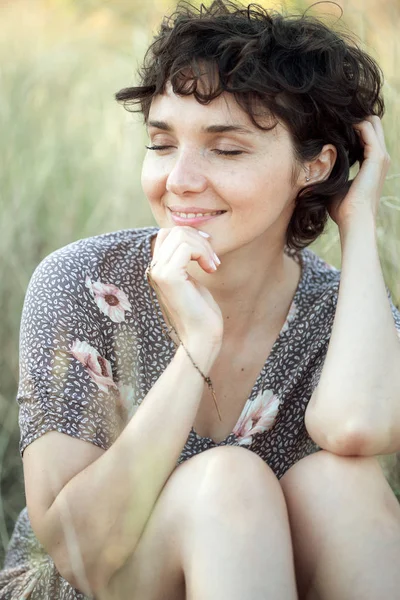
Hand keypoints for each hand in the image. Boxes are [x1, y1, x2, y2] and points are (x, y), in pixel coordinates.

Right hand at [148, 226, 222, 354]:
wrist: (201, 335)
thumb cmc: (201, 310)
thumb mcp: (191, 278)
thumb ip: (185, 259)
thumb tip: (193, 235)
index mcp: (157, 268)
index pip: (166, 233)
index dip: (190, 235)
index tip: (207, 250)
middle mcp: (153, 268)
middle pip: (174, 231)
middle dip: (199, 239)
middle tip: (213, 259)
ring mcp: (158, 272)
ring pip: (181, 236)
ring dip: (204, 246)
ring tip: (213, 265)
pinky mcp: (169, 277)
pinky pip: (186, 247)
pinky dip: (203, 253)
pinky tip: (210, 268)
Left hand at [328, 116, 389, 229]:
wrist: (353, 220)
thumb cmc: (342, 209)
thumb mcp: (335, 185)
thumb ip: (330, 173)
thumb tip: (311, 170)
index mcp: (372, 164)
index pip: (366, 136)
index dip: (350, 128)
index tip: (330, 126)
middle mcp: (380, 158)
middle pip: (372, 124)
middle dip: (353, 118)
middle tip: (331, 120)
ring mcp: (381, 157)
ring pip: (372, 122)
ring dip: (353, 118)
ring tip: (333, 120)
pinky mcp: (377, 157)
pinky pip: (367, 129)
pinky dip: (354, 124)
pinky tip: (336, 127)